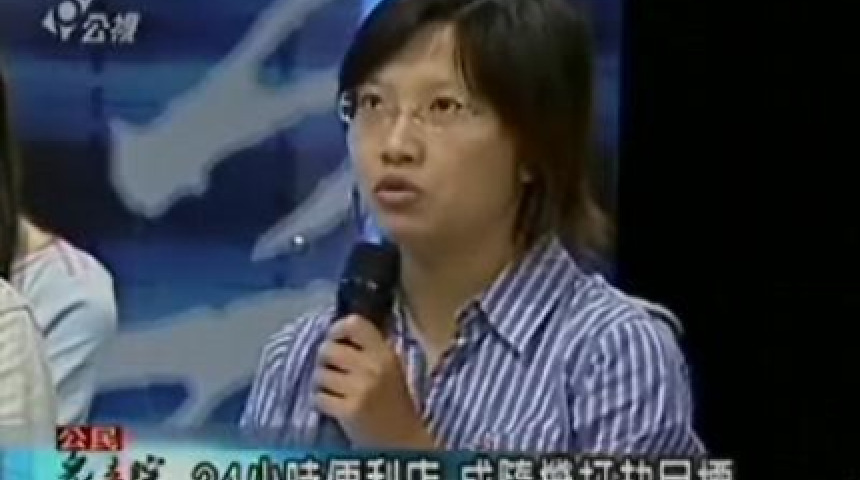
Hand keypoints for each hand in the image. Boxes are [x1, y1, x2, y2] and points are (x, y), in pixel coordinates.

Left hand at [313, 315, 436, 448]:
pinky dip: (320, 402)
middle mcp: (373, 368)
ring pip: (320, 374)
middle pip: (328, 349)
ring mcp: (361, 390)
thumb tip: (337, 334)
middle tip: (330, 370)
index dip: (336, 329)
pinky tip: (331, 406)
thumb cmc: (394, 404)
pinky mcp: (349, 411)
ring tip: (332, 391)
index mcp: (385, 354)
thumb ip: (369, 350)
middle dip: (323, 361)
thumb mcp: (391, 369)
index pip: (354, 324)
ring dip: (320, 384)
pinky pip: (318, 398)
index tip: (334, 339)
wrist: (403, 443)